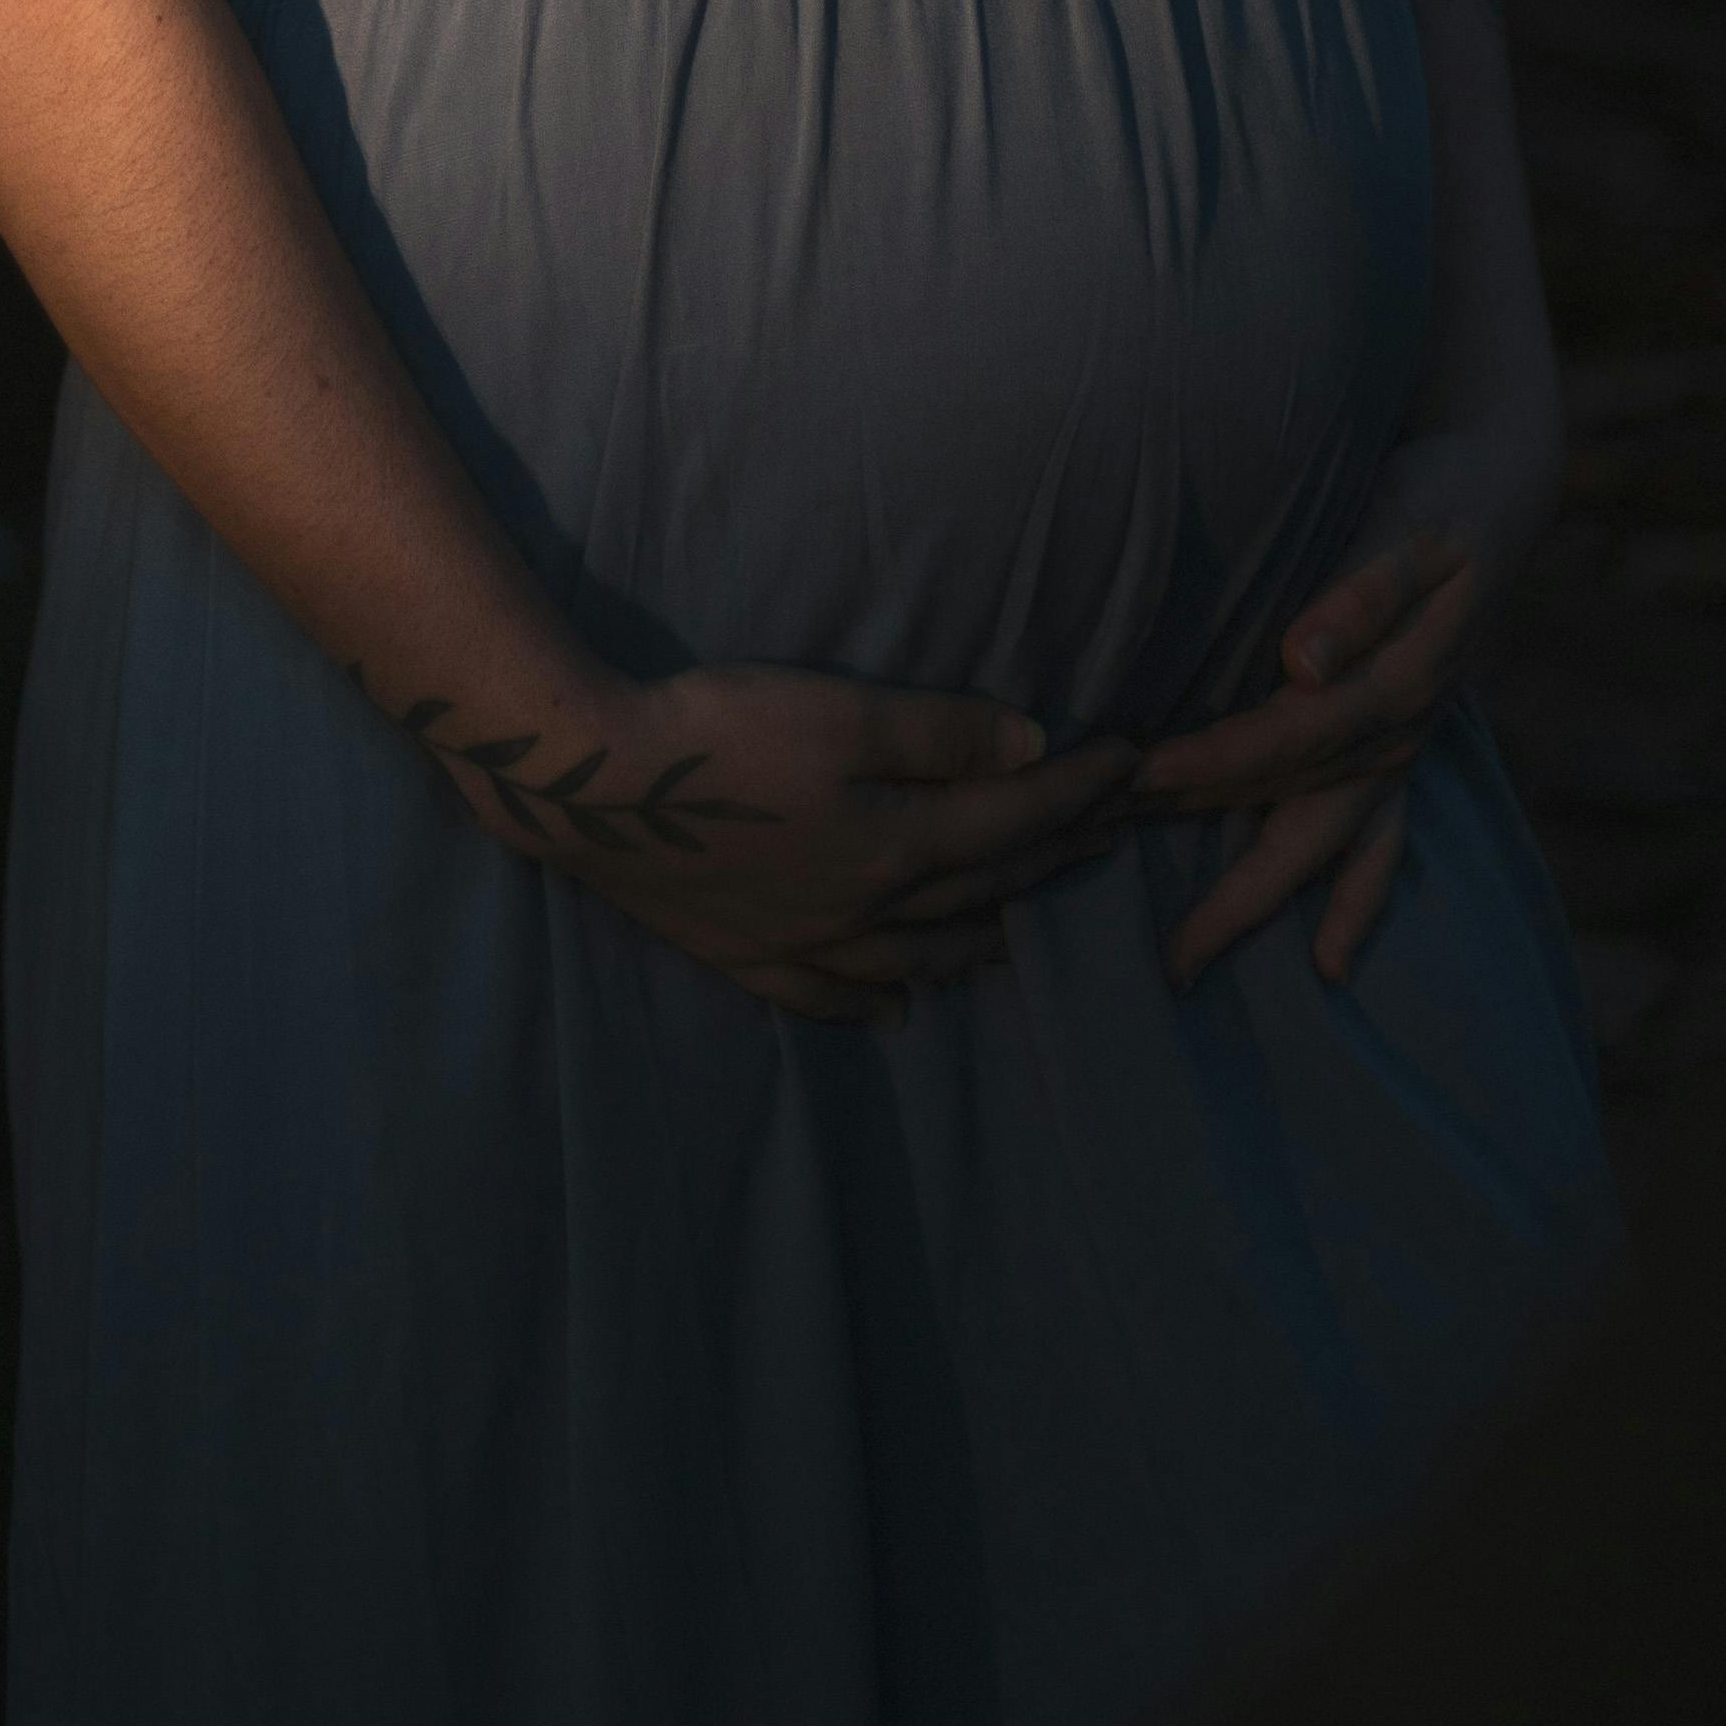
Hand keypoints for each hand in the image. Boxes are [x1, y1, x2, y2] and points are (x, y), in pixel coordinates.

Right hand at [385, 663, 1137, 1026]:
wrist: (591, 787)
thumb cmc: (719, 733)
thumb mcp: (839, 713)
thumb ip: (939, 734)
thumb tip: (1033, 747)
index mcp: (894, 845)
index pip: (1011, 818)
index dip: (1077, 790)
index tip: (1133, 765)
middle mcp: (861, 909)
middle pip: (977, 890)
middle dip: (1050, 858)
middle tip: (1109, 839)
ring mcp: (800, 941)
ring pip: (915, 956)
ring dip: (979, 942)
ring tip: (1021, 936)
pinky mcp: (743, 952)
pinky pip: (827, 995)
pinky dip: (870, 1003)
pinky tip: (896, 1012)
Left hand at [1131, 487, 1495, 991]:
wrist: (1495, 495)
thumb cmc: (1438, 502)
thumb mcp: (1409, 526)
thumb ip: (1362, 592)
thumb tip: (1306, 661)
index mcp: (1393, 681)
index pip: (1288, 737)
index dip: (1214, 760)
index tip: (1138, 776)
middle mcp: (1396, 735)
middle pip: (1301, 820)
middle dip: (1231, 886)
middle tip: (1164, 950)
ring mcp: (1401, 753)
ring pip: (1323, 844)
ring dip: (1260, 898)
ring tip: (1193, 960)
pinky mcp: (1400, 753)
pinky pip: (1381, 847)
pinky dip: (1354, 901)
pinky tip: (1328, 964)